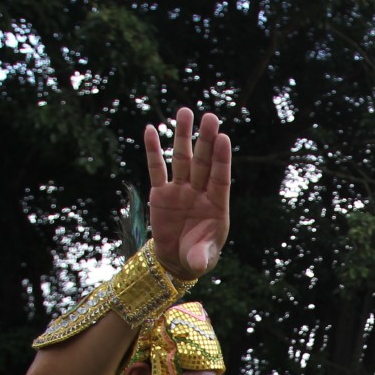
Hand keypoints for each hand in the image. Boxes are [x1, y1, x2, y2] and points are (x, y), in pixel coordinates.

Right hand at [143, 107, 231, 280]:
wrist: (176, 259)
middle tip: (209, 116)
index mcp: (216, 206)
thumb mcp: (200, 260)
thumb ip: (200, 258)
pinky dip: (154, 150)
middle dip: (205, 140)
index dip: (221, 159)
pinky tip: (152, 129)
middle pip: (202, 162)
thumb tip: (197, 262)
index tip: (223, 137)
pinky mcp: (161, 193)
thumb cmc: (196, 257)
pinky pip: (157, 169)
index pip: (220, 178)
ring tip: (185, 112)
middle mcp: (199, 193)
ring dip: (182, 136)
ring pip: (181, 159)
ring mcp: (180, 190)